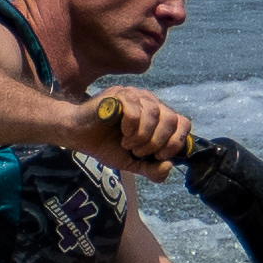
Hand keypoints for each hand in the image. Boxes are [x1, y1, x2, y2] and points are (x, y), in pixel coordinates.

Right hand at [77, 84, 197, 172]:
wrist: (78, 136)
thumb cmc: (106, 146)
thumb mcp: (133, 163)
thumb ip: (152, 169)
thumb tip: (169, 166)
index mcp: (158, 116)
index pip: (183, 123)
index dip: (176, 142)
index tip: (160, 156)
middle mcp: (150, 102)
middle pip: (171, 118)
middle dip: (158, 142)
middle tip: (139, 152)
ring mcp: (135, 95)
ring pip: (155, 113)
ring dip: (143, 136)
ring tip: (128, 144)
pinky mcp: (119, 94)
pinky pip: (136, 109)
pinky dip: (131, 127)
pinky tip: (122, 133)